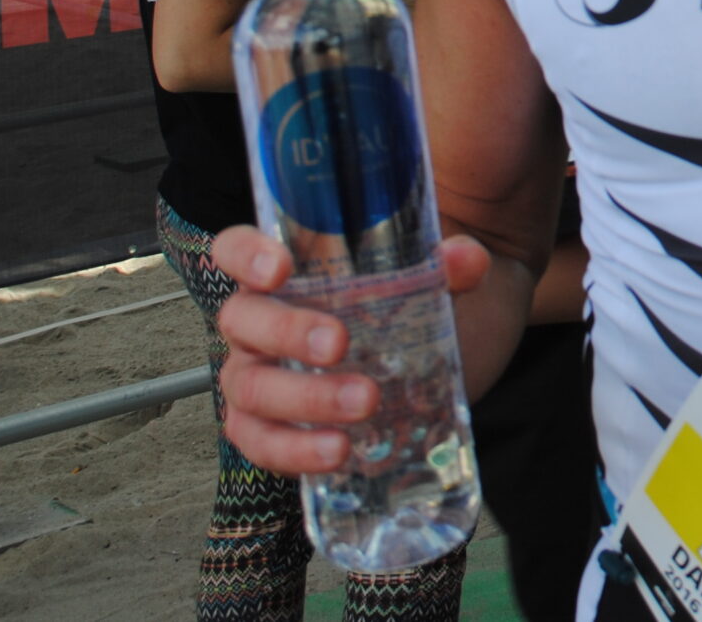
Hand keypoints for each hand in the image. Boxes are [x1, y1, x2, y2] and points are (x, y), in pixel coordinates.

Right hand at [211, 225, 494, 474]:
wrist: (451, 356)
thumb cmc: (425, 304)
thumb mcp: (446, 281)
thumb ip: (455, 264)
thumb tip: (464, 259)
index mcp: (288, 273)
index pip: (236, 250)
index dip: (244, 255)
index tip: (279, 268)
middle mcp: (262, 323)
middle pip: (243, 320)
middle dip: (287, 332)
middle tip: (340, 343)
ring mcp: (263, 378)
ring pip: (251, 388)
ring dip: (303, 399)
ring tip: (363, 404)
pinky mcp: (279, 430)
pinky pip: (264, 444)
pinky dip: (295, 450)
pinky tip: (338, 451)